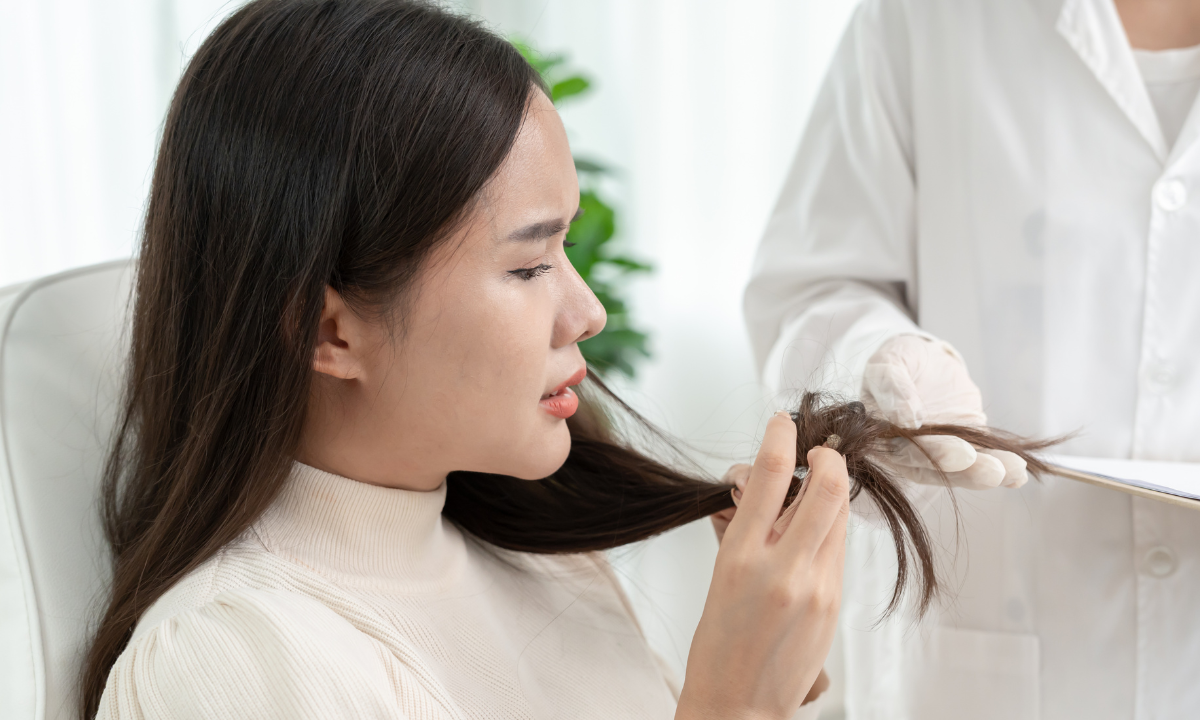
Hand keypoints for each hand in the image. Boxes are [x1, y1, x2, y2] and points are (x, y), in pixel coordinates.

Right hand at [679, 412, 847, 719]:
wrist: (738, 706)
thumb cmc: (718, 642)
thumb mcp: (721, 575)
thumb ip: (746, 527)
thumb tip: (760, 487)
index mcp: (741, 557)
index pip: (770, 475)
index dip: (780, 436)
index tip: (782, 422)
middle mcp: (784, 568)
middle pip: (828, 486)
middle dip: (828, 456)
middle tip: (817, 451)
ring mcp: (817, 587)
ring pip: (840, 514)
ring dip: (829, 492)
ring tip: (809, 495)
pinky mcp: (834, 603)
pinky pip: (838, 548)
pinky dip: (828, 530)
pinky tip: (809, 537)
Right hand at [862, 334, 1027, 489]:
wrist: (926, 363)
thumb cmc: (900, 361)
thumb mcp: (888, 363)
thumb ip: (891, 386)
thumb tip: (906, 417)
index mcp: (882, 436)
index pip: (904, 452)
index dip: (931, 455)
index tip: (960, 455)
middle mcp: (908, 453)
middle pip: (936, 468)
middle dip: (967, 471)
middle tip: (993, 470)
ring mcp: (939, 453)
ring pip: (961, 469)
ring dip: (987, 473)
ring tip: (1014, 472)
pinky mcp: (966, 448)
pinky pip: (982, 459)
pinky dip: (1001, 470)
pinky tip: (1019, 475)